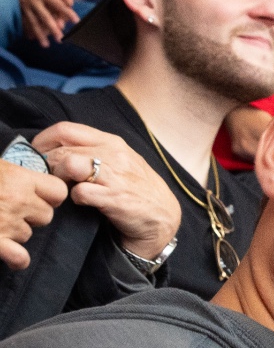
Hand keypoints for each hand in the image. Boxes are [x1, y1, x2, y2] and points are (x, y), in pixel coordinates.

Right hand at [0, 159, 67, 267]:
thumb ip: (17, 173)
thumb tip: (34, 179)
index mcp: (19, 177)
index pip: (58, 191)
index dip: (50, 194)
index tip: (39, 194)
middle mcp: (18, 200)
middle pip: (46, 215)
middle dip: (33, 214)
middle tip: (13, 207)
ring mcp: (7, 222)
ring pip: (29, 234)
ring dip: (17, 231)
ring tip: (0, 221)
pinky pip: (20, 258)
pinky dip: (17, 258)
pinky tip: (13, 255)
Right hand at [3, 0, 77, 45]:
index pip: (57, 4)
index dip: (67, 12)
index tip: (76, 21)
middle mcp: (34, 0)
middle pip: (45, 17)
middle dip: (53, 29)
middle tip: (60, 39)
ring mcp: (25, 5)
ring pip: (34, 22)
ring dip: (40, 34)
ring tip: (46, 45)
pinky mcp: (18, 7)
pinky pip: (24, 20)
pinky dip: (28, 30)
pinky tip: (31, 38)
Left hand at [33, 123, 180, 258]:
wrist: (163, 218)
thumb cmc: (138, 190)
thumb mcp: (120, 162)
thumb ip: (95, 151)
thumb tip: (61, 149)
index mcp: (111, 142)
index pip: (66, 129)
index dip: (44, 141)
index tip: (37, 154)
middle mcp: (113, 154)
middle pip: (63, 148)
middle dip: (47, 164)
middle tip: (46, 177)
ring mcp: (115, 176)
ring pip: (69, 164)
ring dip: (59, 177)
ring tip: (62, 188)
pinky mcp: (115, 198)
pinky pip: (81, 192)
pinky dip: (75, 198)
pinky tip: (82, 202)